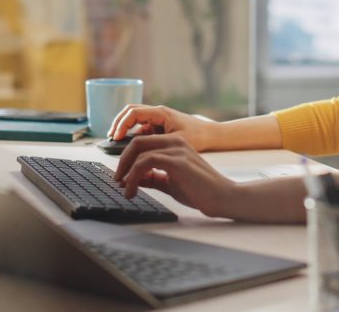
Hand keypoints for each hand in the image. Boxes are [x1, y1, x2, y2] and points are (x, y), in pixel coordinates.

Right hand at [107, 104, 218, 150]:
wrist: (211, 135)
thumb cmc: (198, 136)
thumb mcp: (176, 141)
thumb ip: (156, 144)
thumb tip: (137, 149)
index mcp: (160, 113)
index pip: (133, 113)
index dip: (121, 124)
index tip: (115, 137)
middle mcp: (157, 113)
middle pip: (130, 111)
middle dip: (118, 123)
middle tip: (111, 137)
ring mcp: (158, 119)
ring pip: (134, 118)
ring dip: (124, 128)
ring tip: (116, 142)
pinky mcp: (159, 126)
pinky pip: (141, 126)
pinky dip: (133, 134)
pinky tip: (130, 146)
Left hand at [112, 134, 238, 216]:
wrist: (222, 197)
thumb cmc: (199, 190)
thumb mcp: (169, 182)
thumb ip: (152, 178)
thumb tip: (131, 180)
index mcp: (174, 143)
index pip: (142, 142)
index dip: (127, 159)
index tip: (121, 176)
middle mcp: (175, 141)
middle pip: (137, 142)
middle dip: (122, 161)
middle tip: (117, 180)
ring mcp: (176, 149)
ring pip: (139, 151)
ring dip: (126, 171)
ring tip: (125, 189)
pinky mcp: (176, 161)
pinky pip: (145, 163)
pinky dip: (133, 176)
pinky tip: (132, 189)